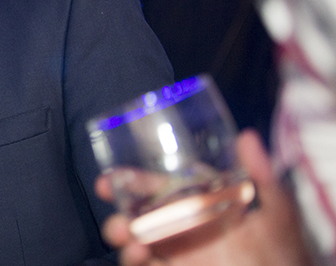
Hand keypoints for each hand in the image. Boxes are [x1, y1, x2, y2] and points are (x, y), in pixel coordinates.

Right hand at [96, 130, 311, 265]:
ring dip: (122, 232)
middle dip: (116, 201)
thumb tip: (247, 136)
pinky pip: (144, 265)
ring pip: (136, 240)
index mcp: (200, 210)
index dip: (132, 180)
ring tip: (125, 231)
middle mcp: (184, 231)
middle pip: (139, 213)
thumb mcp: (277, 211)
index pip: (160, 189)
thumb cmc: (284, 254)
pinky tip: (140, 254)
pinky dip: (134, 259)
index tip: (111, 174)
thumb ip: (262, 177)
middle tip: (105, 191)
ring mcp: (177, 254)